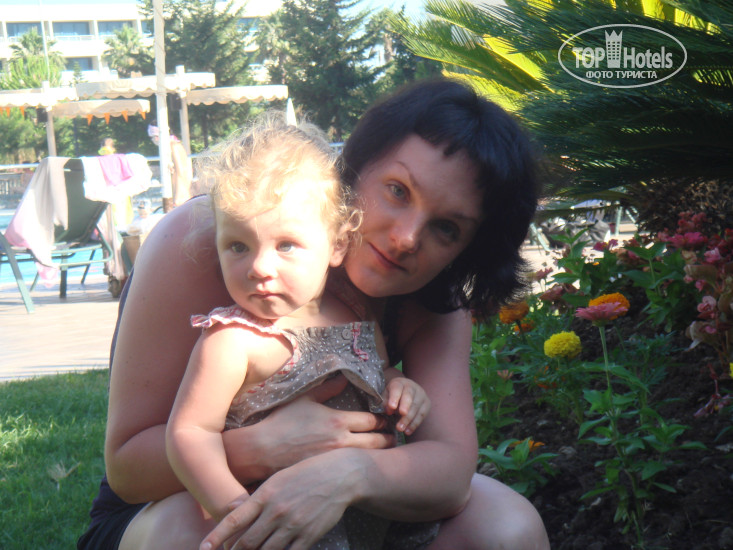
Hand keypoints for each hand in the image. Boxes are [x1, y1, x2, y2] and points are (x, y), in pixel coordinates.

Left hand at [200, 449, 360, 549]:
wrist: (340, 475)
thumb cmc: (306, 473)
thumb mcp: (278, 479)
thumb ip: (257, 498)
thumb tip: (234, 511)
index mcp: (265, 494)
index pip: (233, 520)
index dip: (215, 538)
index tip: (203, 549)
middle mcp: (275, 511)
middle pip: (246, 543)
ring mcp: (292, 525)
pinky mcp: (308, 536)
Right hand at [226, 375, 395, 480]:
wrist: (263, 450)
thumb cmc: (283, 421)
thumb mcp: (305, 399)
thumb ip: (328, 388)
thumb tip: (344, 378)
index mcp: (338, 421)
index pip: (373, 421)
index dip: (382, 420)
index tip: (385, 419)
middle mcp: (341, 441)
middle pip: (377, 442)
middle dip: (388, 438)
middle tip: (393, 436)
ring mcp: (336, 460)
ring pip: (368, 458)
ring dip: (379, 454)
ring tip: (383, 451)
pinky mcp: (328, 474)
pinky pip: (352, 470)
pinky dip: (362, 466)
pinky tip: (363, 464)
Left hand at [384, 376, 430, 435]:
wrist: (406, 391)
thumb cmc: (394, 395)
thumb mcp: (386, 395)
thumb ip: (386, 401)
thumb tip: (388, 410)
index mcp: (400, 383)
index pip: (397, 388)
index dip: (394, 397)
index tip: (391, 407)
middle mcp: (412, 386)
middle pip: (409, 397)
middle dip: (404, 408)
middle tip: (399, 418)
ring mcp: (421, 394)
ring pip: (416, 407)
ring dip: (408, 420)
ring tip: (401, 429)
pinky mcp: (427, 403)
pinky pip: (422, 415)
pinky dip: (415, 424)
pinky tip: (408, 431)